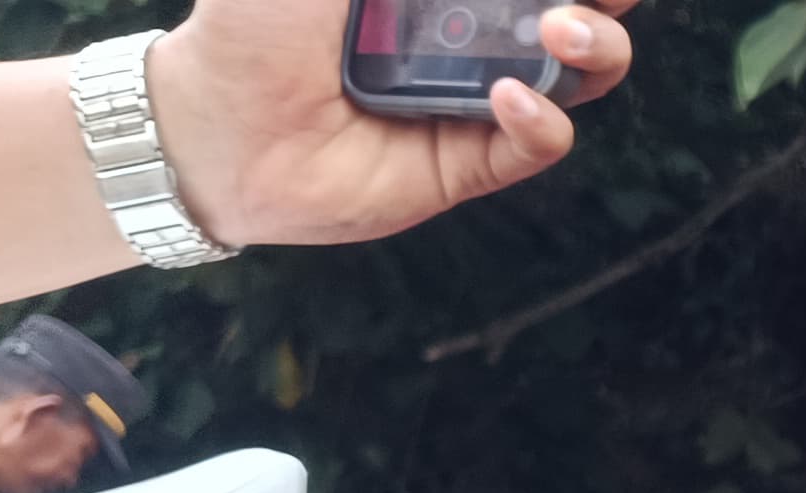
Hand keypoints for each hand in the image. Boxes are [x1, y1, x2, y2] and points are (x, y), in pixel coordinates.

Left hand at [146, 0, 638, 251]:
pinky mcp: (470, 164)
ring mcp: (478, 99)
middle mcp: (473, 35)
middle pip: (581, 12)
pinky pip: (536, 146)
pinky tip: (509, 97)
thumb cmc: (252, 25)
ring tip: (560, 29)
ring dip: (593, 47)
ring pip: (579, 76)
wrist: (211, 123)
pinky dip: (542, 120)